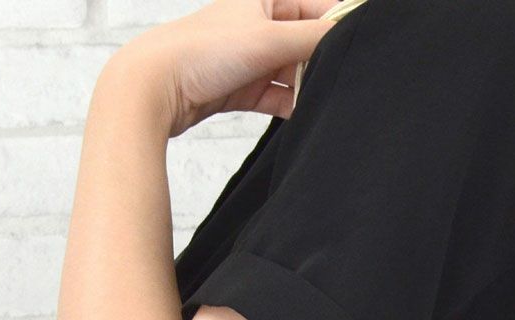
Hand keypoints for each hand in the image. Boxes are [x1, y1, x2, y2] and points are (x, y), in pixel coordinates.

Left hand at [109, 0, 337, 136]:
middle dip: (322, 62)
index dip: (339, 26)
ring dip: (307, 87)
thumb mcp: (268, 38)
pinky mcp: (243, 89)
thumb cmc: (202, 52)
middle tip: (342, 80)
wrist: (155, 87)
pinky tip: (304, 114)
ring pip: (293, 73)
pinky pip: (278, 98)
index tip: (359, 47)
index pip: (317, 7)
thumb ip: (313, 38)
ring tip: (322, 99)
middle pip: (306, 43)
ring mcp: (250, 59)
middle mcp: (258, 25)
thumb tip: (348, 35)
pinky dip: (291, 106)